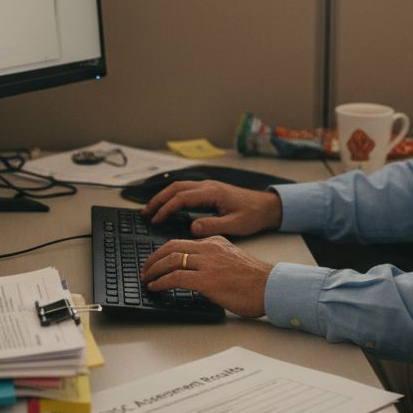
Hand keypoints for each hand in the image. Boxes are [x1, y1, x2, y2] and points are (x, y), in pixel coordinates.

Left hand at [140, 236, 272, 317]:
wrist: (271, 287)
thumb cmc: (256, 280)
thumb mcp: (233, 260)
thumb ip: (214, 259)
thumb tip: (197, 270)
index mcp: (216, 242)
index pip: (182, 242)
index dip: (164, 252)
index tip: (156, 261)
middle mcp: (210, 249)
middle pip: (171, 247)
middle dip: (153, 259)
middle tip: (145, 269)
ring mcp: (208, 263)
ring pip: (171, 260)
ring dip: (153, 270)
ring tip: (146, 279)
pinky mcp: (208, 280)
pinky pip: (176, 277)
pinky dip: (161, 282)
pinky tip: (155, 287)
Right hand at [141, 180, 282, 237]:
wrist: (267, 206)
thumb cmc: (253, 215)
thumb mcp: (235, 225)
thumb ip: (213, 226)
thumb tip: (192, 227)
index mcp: (212, 192)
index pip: (182, 197)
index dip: (166, 208)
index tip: (155, 219)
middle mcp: (208, 186)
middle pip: (176, 188)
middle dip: (158, 199)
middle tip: (145, 213)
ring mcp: (208, 186)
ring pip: (179, 186)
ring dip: (164, 196)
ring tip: (151, 209)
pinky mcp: (210, 190)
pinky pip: (186, 189)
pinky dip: (173, 196)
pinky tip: (168, 205)